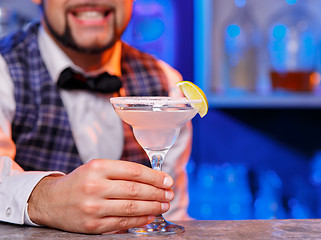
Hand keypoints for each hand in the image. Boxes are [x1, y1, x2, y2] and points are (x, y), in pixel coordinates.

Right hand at [27, 159, 173, 233]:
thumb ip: (121, 172)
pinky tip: (151, 216)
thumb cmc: (80, 182)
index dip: (155, 177)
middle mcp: (95, 186)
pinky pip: (122, 223)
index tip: (167, 180)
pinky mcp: (92, 225)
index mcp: (98, 167)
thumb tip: (153, 180)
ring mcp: (93, 207)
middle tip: (170, 194)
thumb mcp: (96, 168)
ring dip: (153, 207)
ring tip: (164, 205)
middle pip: (135, 190)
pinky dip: (140, 220)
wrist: (50, 201)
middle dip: (157, 193)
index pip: (134, 171)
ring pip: (131, 208)